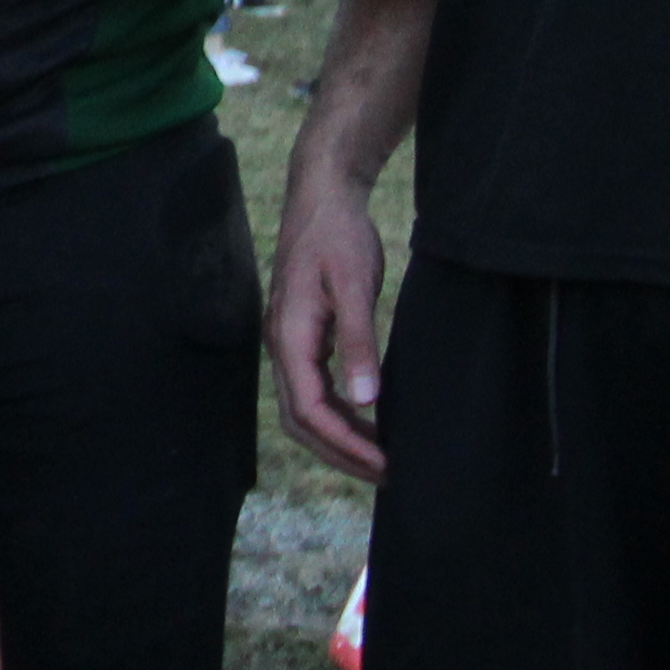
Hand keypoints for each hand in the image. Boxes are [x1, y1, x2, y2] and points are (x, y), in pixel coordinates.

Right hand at [268, 149, 389, 478]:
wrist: (323, 195)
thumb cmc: (339, 234)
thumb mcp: (354, 284)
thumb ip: (359, 341)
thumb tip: (366, 398)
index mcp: (290, 337)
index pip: (310, 411)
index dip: (346, 445)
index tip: (385, 464)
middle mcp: (282, 345)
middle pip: (300, 422)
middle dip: (340, 454)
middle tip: (387, 474)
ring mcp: (289, 342)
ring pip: (305, 409)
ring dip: (339, 439)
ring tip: (381, 457)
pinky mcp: (303, 336)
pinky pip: (314, 390)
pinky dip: (339, 415)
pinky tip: (369, 420)